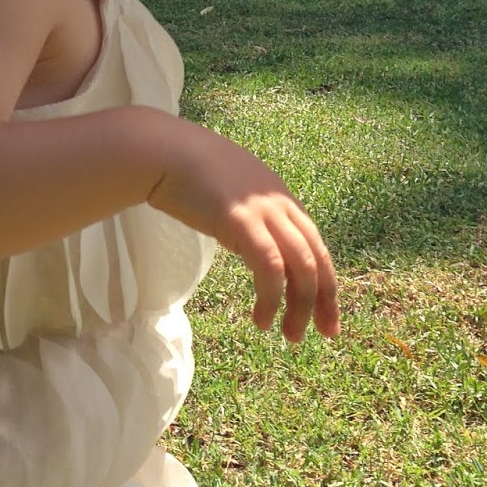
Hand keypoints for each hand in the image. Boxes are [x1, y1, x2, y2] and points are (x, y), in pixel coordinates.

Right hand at [147, 131, 338, 341]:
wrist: (161, 151)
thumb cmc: (185, 171)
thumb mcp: (230, 194)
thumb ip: (247, 215)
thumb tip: (249, 241)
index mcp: (279, 196)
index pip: (315, 243)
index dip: (325, 280)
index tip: (325, 312)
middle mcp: (279, 203)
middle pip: (317, 257)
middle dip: (324, 300)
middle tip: (324, 333)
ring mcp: (263, 210)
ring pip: (301, 267)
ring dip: (299, 306)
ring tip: (289, 335)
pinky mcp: (242, 221)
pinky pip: (270, 268)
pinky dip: (271, 298)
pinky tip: (262, 319)